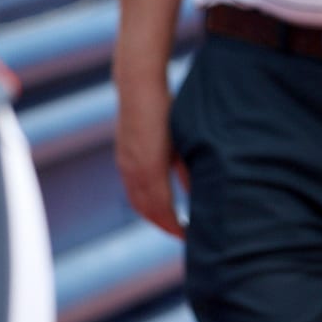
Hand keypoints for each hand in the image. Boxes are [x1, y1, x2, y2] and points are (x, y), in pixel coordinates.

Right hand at [114, 73, 186, 236]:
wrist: (138, 86)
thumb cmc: (167, 108)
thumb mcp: (183, 139)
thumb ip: (188, 167)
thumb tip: (198, 191)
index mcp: (150, 168)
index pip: (161, 208)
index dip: (174, 226)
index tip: (189, 235)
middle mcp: (133, 170)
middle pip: (147, 210)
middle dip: (164, 225)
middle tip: (182, 235)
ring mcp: (125, 164)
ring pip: (137, 201)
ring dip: (153, 216)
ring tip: (170, 223)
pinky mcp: (123, 157)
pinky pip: (132, 189)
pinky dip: (144, 202)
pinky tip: (156, 201)